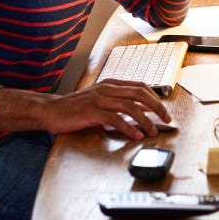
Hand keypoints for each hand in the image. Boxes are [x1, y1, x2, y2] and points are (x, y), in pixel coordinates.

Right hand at [42, 80, 171, 138]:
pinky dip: (128, 127)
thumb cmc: (76, 108)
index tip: (164, 111)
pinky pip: (115, 119)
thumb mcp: (100, 101)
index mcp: (111, 84)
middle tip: (166, 120)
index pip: (140, 87)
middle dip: (157, 107)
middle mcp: (107, 89)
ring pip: (130, 106)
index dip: (155, 98)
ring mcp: (99, 99)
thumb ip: (118, 103)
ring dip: (145, 120)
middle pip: (140, 94)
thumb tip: (141, 111)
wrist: (52, 110)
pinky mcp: (92, 111)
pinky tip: (135, 135)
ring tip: (152, 131)